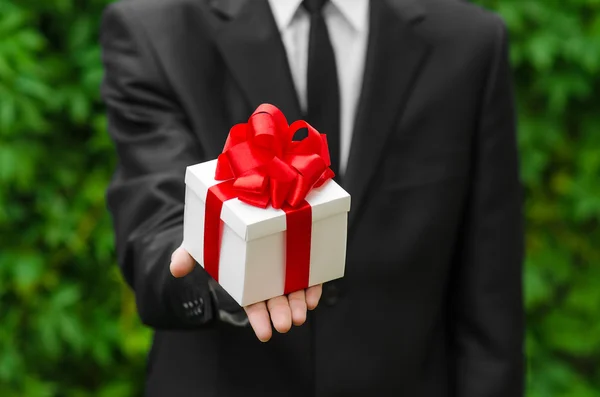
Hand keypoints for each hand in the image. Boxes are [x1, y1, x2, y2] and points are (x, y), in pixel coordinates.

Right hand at [170, 246, 321, 341]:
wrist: (239, 216)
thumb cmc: (219, 236)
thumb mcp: (200, 244)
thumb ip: (187, 256)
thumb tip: (175, 269)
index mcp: (246, 284)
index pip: (253, 306)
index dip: (259, 320)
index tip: (265, 334)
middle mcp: (267, 281)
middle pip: (276, 302)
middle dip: (281, 314)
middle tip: (285, 324)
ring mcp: (286, 272)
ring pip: (294, 293)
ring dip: (299, 305)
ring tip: (301, 315)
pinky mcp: (301, 260)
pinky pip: (309, 277)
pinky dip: (313, 288)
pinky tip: (313, 297)